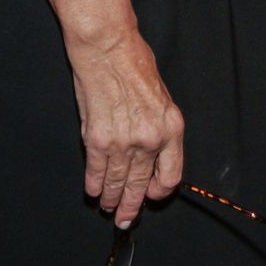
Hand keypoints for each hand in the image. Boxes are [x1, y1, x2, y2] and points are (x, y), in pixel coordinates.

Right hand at [66, 25, 183, 228]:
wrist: (109, 48)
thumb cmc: (135, 63)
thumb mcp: (162, 96)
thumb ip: (158, 127)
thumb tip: (151, 153)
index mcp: (171, 127)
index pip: (171, 176)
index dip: (160, 191)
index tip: (152, 194)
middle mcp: (150, 139)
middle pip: (142, 185)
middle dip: (132, 205)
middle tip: (125, 216)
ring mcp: (123, 142)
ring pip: (117, 183)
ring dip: (111, 198)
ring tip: (107, 206)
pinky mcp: (97, 140)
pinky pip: (96, 172)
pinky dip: (94, 184)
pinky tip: (93, 190)